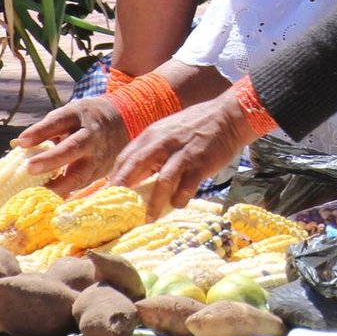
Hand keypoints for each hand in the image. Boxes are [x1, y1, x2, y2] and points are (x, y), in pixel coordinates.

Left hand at [16, 97, 131, 195]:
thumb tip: (20, 146)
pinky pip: (82, 184)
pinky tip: (49, 201)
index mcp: (79, 116)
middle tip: (30, 168)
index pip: (59, 121)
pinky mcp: (101, 172)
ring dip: (60, 184)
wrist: (123, 122)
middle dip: (52, 159)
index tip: (22, 142)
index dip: (41, 131)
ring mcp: (98, 156)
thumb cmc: (83, 120)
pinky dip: (66, 193)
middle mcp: (91, 135)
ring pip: (81, 172)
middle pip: (73, 147)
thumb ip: (48, 129)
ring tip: (40, 193)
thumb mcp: (69, 115)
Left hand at [106, 93, 256, 217]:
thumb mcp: (168, 131)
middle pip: (136, 165)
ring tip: (148, 219)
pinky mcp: (202, 163)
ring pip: (163, 180)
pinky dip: (180, 198)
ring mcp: (184, 153)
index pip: (126, 157)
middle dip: (124, 188)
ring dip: (154, 202)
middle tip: (116, 209)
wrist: (229, 116)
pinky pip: (187, 186)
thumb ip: (151, 150)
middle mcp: (165, 142)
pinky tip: (177, 204)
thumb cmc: (196, 127)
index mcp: (153, 134)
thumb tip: (133, 175)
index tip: (107, 195)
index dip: (115, 177)